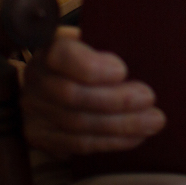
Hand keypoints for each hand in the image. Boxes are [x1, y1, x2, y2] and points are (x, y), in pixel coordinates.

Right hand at [21, 26, 164, 156]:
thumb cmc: (93, 55)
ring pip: (77, 124)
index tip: (122, 71)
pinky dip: (110, 142)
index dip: (91, 67)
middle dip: (116, 100)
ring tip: (152, 121)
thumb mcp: (100, 41)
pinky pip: (77, 144)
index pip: (61, 55)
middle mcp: (36, 77)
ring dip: (119, 125)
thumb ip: (113, 47)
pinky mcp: (40, 136)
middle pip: (72, 95)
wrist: (62, 78)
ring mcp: (34, 109)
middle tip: (149, 98)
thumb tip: (142, 58)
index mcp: (50, 46)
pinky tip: (134, 137)